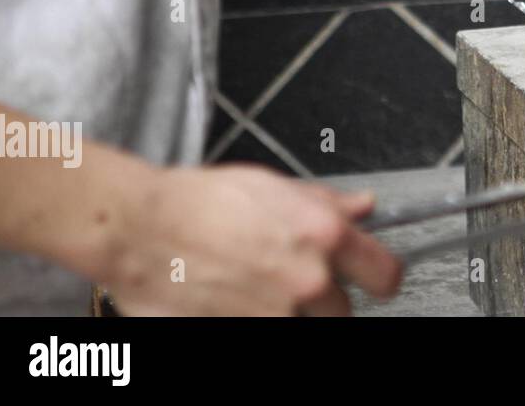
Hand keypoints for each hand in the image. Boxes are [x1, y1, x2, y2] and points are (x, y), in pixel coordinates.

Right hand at [103, 165, 401, 314]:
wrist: (138, 229)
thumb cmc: (197, 202)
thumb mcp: (273, 186)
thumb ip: (326, 203)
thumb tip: (363, 207)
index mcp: (324, 238)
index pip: (387, 276)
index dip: (380, 277)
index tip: (371, 278)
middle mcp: (307, 283)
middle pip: (343, 313)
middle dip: (323, 300)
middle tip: (291, 281)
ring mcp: (274, 319)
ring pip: (302, 327)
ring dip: (287, 314)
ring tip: (253, 289)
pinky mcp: (239, 338)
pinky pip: (263, 335)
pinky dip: (250, 320)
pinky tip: (231, 302)